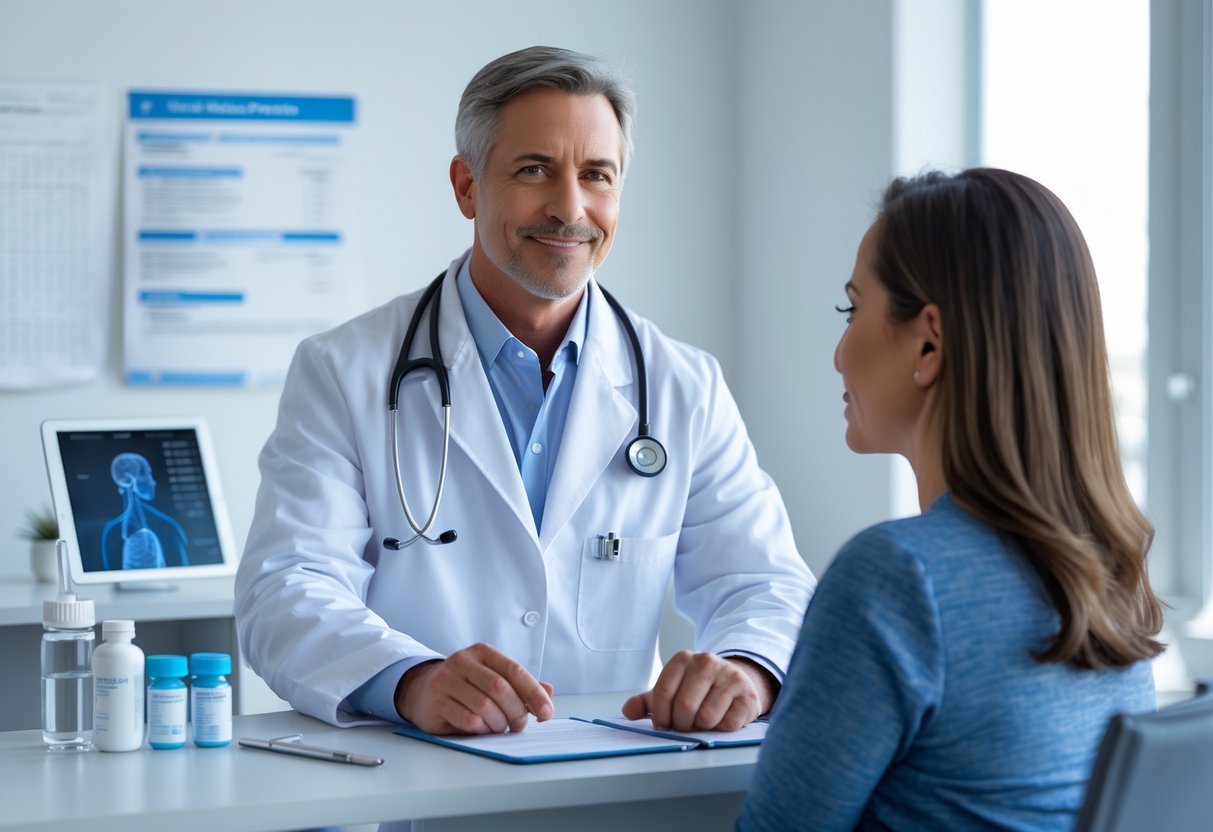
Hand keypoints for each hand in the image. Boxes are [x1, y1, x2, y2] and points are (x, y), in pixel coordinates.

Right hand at [394, 642, 553, 734]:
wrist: (423, 690)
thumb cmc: (466, 685)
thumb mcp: (492, 677)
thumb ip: (520, 685)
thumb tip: (548, 692)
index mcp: (482, 652)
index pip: (514, 670)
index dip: (534, 693)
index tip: (547, 713)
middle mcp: (462, 661)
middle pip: (500, 688)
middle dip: (517, 712)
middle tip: (520, 726)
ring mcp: (446, 681)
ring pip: (484, 707)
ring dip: (499, 723)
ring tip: (501, 727)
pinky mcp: (436, 702)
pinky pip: (468, 720)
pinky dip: (482, 729)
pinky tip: (483, 728)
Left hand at [621, 652, 776, 731]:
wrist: (734, 682)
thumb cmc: (697, 690)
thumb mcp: (671, 691)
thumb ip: (646, 702)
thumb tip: (628, 711)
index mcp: (683, 659)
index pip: (663, 693)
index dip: (660, 716)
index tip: (663, 724)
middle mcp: (706, 662)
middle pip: (684, 706)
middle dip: (681, 724)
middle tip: (685, 725)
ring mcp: (730, 677)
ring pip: (706, 717)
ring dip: (702, 728)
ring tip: (703, 721)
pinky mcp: (748, 695)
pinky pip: (729, 724)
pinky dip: (722, 729)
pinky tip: (721, 719)